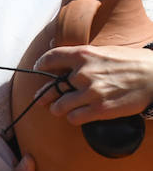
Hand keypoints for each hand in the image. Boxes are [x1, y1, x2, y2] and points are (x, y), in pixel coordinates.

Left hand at [36, 44, 152, 123]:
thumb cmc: (132, 62)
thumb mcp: (106, 51)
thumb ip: (82, 55)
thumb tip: (52, 51)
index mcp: (85, 55)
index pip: (51, 58)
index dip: (41, 65)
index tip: (39, 69)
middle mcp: (84, 73)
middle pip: (51, 89)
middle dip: (47, 96)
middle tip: (46, 99)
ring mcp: (91, 93)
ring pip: (58, 107)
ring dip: (61, 108)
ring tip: (69, 107)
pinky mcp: (99, 110)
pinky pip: (73, 119)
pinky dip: (75, 117)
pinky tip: (83, 113)